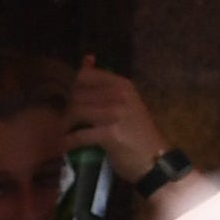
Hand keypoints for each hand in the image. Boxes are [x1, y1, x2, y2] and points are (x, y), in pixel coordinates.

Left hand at [64, 57, 168, 174]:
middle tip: (64, 120)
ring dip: (65, 124)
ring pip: (76, 111)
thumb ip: (104, 84)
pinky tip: (66, 145)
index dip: (72, 88)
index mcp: (122, 84)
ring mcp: (114, 114)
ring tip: (64, 132)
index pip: (86, 75)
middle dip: (67, 108)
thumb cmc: (137, 133)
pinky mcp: (109, 134)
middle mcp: (118, 95)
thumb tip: (86, 59)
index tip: (69, 101)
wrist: (155, 160)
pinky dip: (69, 142)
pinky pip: (79, 135)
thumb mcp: (125, 103)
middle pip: (77, 94)